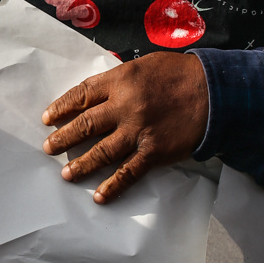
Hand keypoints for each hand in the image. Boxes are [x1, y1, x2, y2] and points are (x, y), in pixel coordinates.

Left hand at [41, 52, 208, 203]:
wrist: (215, 92)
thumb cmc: (180, 74)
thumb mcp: (145, 66)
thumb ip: (120, 78)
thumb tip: (97, 91)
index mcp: (120, 80)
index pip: (82, 95)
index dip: (62, 107)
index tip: (48, 118)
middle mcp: (124, 106)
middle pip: (85, 124)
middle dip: (63, 138)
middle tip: (48, 147)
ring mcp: (138, 131)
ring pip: (101, 151)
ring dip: (81, 164)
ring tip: (66, 174)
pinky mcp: (154, 151)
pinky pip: (128, 172)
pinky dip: (113, 186)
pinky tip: (99, 196)